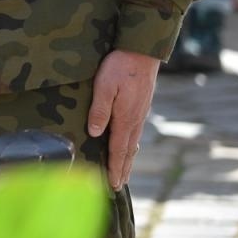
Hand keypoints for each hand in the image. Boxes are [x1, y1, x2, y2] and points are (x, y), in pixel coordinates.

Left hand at [87, 49, 160, 190]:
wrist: (142, 51)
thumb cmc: (119, 67)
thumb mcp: (104, 86)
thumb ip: (100, 110)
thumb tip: (95, 134)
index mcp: (125, 118)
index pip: (118, 149)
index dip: (114, 167)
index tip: (112, 184)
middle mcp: (135, 119)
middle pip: (128, 150)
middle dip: (122, 169)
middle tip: (117, 186)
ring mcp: (140, 113)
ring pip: (133, 142)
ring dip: (128, 159)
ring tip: (124, 172)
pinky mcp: (140, 105)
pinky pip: (135, 132)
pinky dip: (132, 145)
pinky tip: (130, 146)